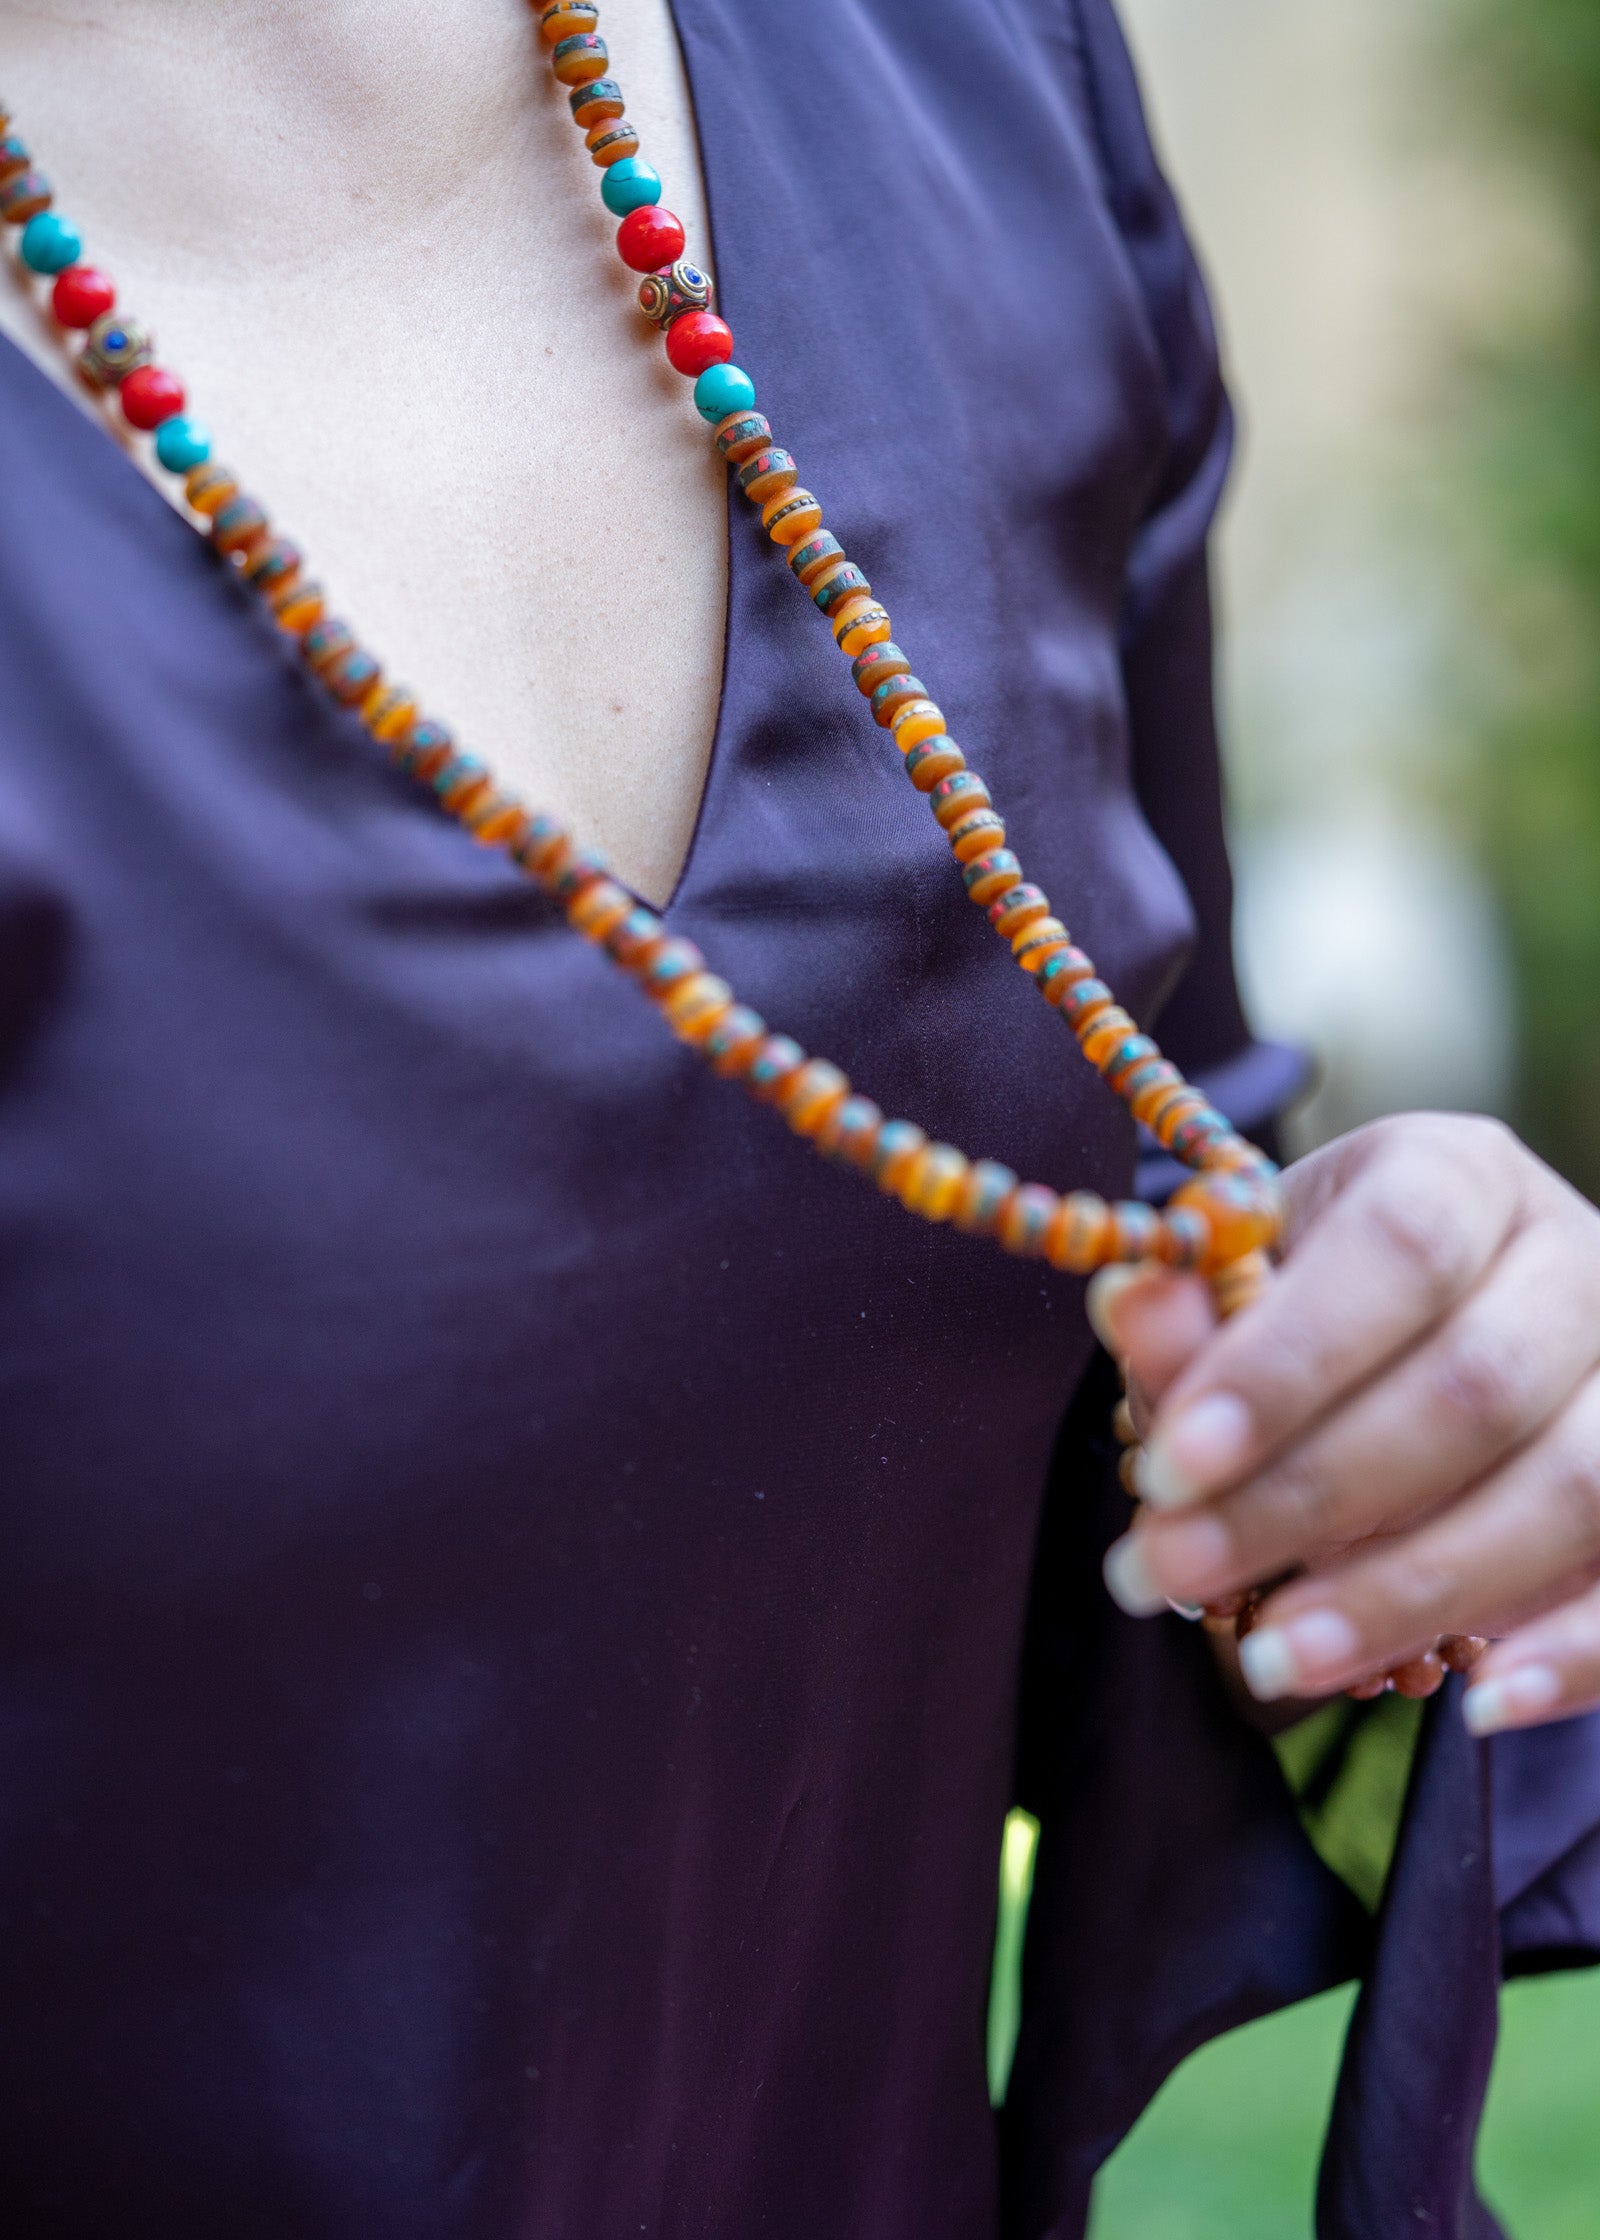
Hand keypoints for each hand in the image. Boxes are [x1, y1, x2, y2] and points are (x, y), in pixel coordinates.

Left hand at [1090, 1113, 1599, 1735]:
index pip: (1396, 1248)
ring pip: (1573, 1489)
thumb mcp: (1239, 1284)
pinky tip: (1479, 1703)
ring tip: (1274, 1656)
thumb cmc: (1314, 1303)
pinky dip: (1573, 1652)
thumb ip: (1191, 1310)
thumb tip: (1132, 1310)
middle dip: (1309, 1499)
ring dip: (1413, 1590)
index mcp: (1459, 1176)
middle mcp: (1573, 1259)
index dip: (1286, 1364)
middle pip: (1477, 1386)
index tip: (1170, 1467)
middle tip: (1172, 1572)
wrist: (1425, 1336)